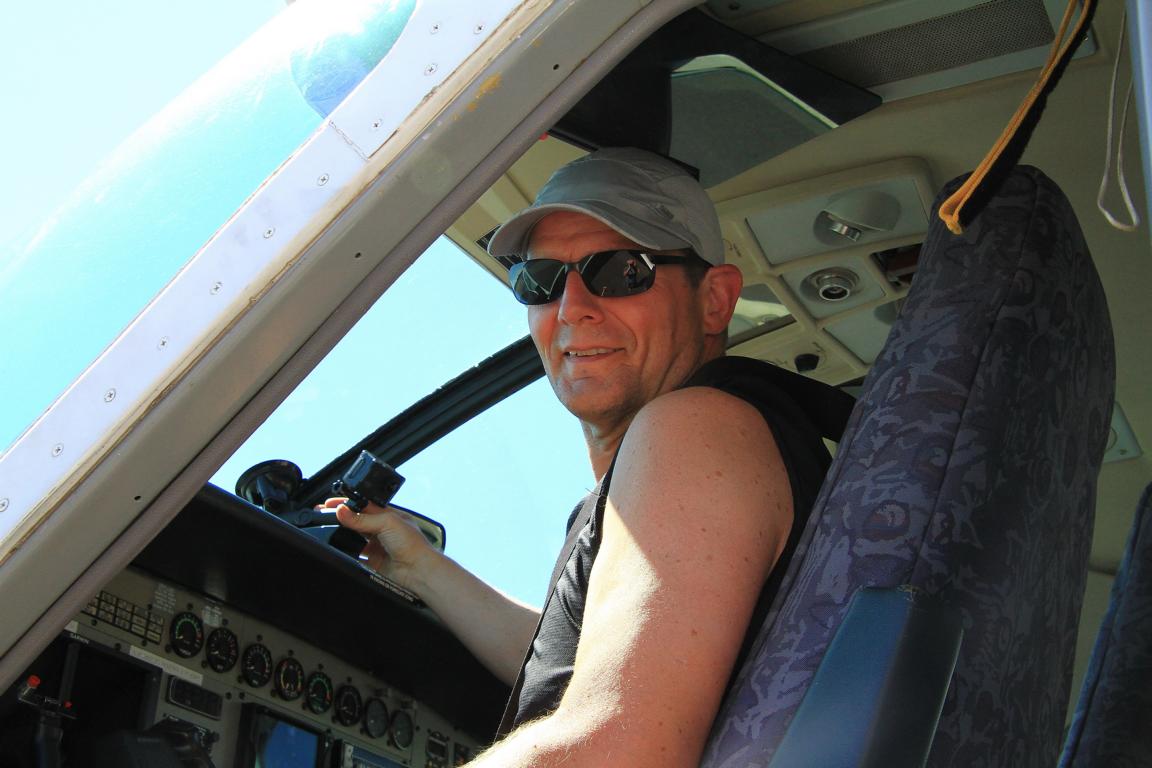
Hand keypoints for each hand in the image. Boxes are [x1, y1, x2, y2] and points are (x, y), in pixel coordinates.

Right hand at [322, 498, 438, 593]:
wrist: (418, 571)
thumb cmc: (413, 544)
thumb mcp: (388, 523)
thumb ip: (363, 519)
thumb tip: (342, 511)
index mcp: (389, 515)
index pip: (363, 506)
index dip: (347, 504)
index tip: (330, 504)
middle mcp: (383, 530)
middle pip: (357, 521)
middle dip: (341, 518)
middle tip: (323, 515)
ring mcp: (377, 546)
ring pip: (355, 538)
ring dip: (343, 535)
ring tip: (328, 530)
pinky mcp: (373, 561)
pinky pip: (355, 556)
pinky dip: (347, 553)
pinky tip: (339, 548)